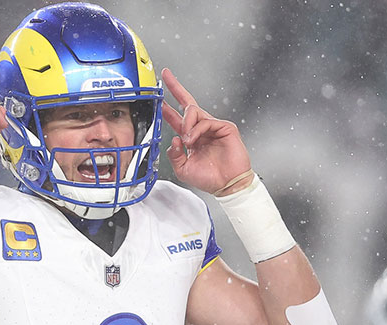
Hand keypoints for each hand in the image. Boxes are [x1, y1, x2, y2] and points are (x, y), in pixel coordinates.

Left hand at [161, 68, 253, 195]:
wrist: (227, 185)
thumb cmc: (210, 178)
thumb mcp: (183, 169)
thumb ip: (174, 154)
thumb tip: (173, 138)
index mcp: (191, 137)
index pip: (177, 117)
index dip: (167, 106)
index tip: (159, 96)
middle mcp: (201, 129)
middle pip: (188, 103)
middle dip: (176, 87)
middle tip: (167, 76)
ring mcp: (213, 126)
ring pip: (193, 111)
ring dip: (186, 123)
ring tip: (187, 139)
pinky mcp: (225, 127)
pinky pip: (205, 121)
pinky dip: (196, 130)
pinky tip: (194, 140)